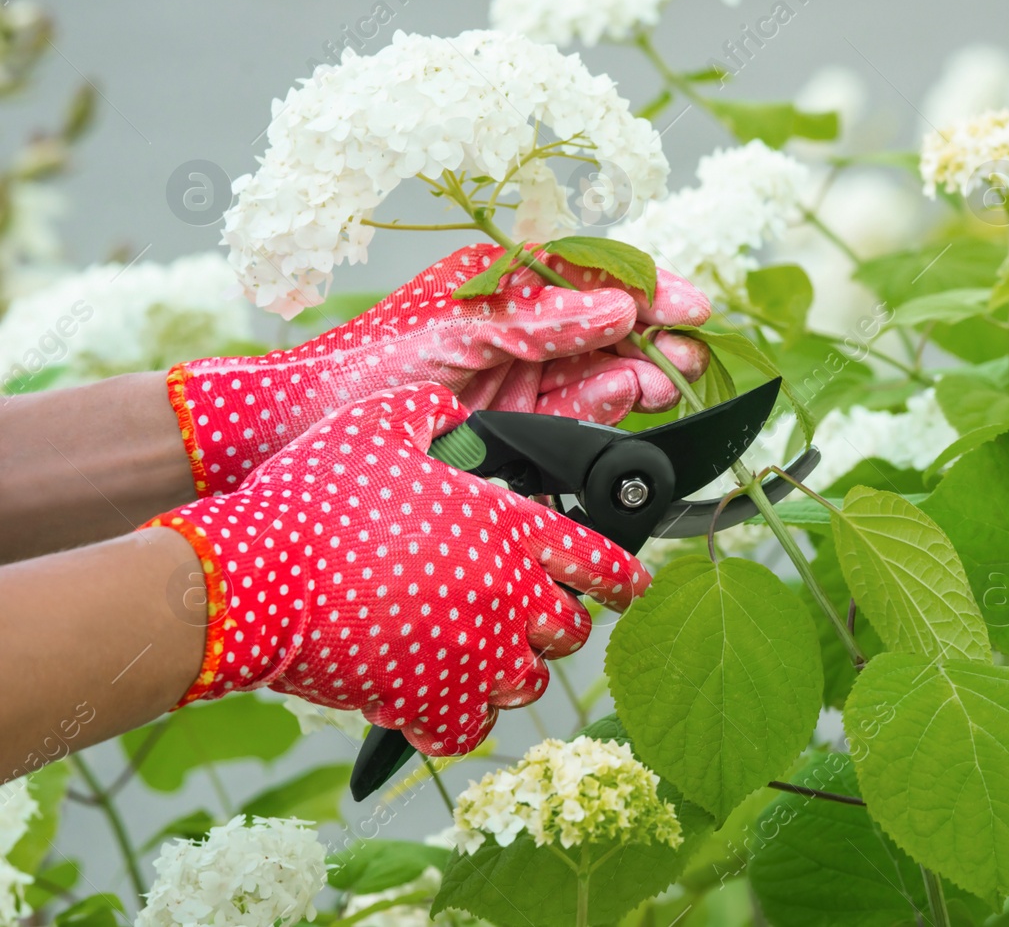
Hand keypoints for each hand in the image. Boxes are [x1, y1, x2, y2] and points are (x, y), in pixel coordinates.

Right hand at [140, 383, 649, 754]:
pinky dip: (462, 719)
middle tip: (531, 616)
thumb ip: (430, 413)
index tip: (629, 587)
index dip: (623, 576)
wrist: (250, 579)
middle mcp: (505, 596)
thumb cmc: (312, 500)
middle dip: (558, 623)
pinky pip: (471, 729)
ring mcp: (472, 657)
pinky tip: (439, 699)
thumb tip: (451, 408)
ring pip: (528, 684)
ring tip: (481, 655)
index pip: (598, 559)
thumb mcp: (377, 424)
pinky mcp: (427, 704)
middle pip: (571, 630)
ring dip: (513, 672)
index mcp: (505, 528)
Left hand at [170, 244, 710, 493]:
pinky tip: (624, 398)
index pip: (595, 275)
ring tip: (664, 380)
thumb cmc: (363, 367)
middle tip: (690, 353)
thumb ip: (541, 323)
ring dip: (638, 373)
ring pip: (603, 370)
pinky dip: (606, 408)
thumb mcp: (457, 334)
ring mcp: (523, 372)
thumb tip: (617, 309)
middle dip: (655, 335)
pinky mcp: (520, 420)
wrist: (303, 433)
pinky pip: (579, 411)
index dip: (647, 288)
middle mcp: (521, 322)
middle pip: (609, 324)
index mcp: (503, 280)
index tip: (690, 306)